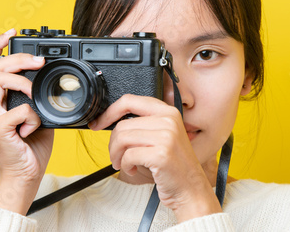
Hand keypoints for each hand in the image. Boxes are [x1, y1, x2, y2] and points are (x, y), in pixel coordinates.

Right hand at [0, 29, 53, 214]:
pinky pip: (18, 110)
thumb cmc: (32, 145)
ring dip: (22, 81)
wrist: (26, 174)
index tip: (11, 32)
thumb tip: (52, 79)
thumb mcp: (39, 113)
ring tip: (34, 93)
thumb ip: (39, 96)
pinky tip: (34, 128)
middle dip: (18, 58)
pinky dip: (33, 116)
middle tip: (39, 61)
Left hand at [89, 94, 221, 221]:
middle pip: (123, 124)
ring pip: (122, 138)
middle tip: (116, 156)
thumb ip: (144, 124)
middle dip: (113, 143)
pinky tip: (132, 170)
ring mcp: (166, 136)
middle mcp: (168, 120)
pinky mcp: (161, 154)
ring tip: (122, 163)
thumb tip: (112, 120)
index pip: (130, 100)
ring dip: (116, 155)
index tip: (98, 123)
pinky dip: (124, 165)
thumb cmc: (174, 166)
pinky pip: (128, 155)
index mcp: (168, 112)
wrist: (191, 189)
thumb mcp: (163, 137)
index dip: (109, 112)